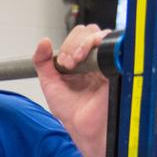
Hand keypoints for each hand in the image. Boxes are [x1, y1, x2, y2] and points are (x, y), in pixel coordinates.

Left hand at [33, 24, 109, 156]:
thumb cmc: (69, 108)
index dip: (68, 43)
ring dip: (84, 43)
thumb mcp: (49, 82)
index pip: (78, 35)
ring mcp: (105, 62)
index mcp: (80, 59)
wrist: (80, 124)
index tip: (62, 63)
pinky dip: (98, 46)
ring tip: (76, 61)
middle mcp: (94, 58)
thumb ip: (42, 61)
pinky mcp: (113, 67)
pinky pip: (111, 47)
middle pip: (89, 31)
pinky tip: (86, 60)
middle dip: (75, 43)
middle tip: (68, 63)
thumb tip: (43, 41)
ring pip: (100, 35)